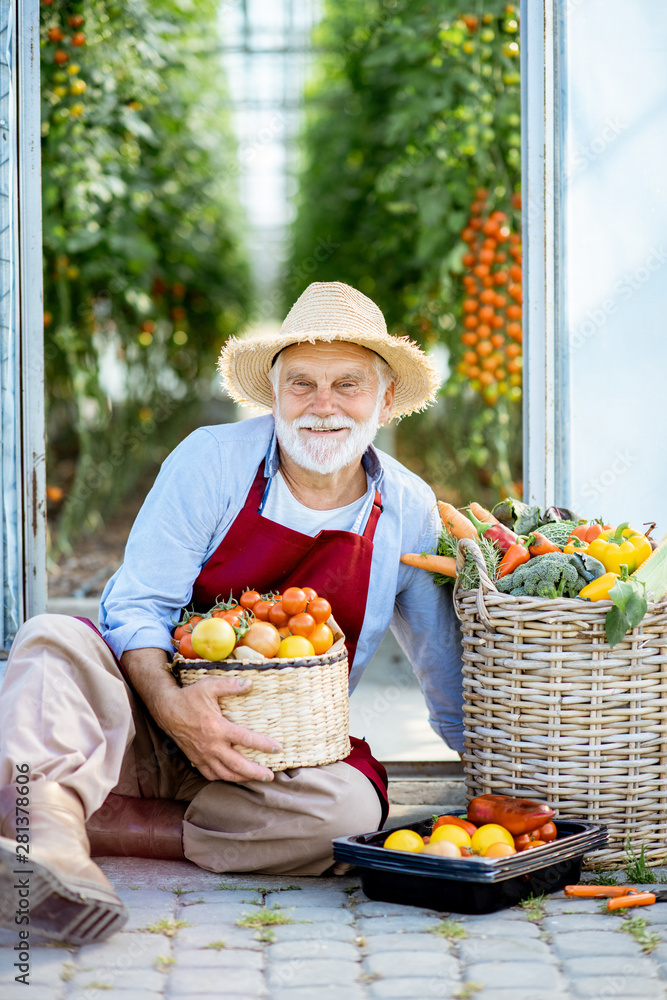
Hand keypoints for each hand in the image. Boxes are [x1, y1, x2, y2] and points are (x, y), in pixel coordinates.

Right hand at [120, 648, 281, 782]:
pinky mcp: (195, 759)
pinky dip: (223, 777)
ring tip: (254, 779)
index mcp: (218, 728)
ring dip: (241, 778)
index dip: (263, 745)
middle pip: (237, 765)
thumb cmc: (189, 697)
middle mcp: (211, 746)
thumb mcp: (210, 686)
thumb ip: (230, 686)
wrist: (166, 710)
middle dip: (255, 772)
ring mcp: (203, 755)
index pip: (246, 739)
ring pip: (224, 774)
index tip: (277, 749)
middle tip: (270, 776)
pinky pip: (210, 774)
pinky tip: (231, 775)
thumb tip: (250, 684)